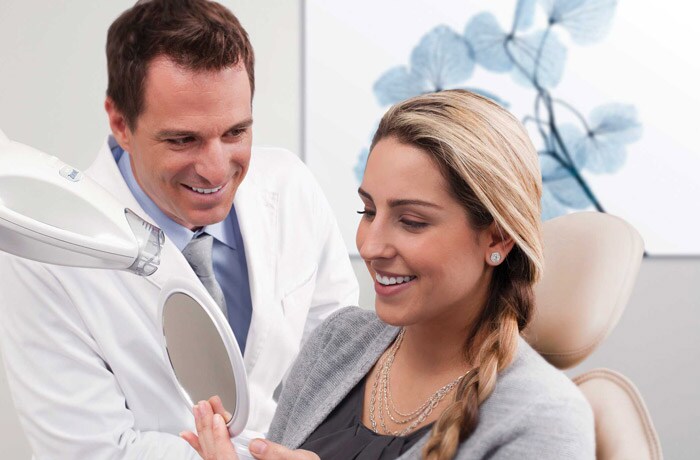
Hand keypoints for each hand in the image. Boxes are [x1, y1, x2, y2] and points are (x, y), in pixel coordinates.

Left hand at [181, 397, 318, 459]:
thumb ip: (277, 454)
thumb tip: (257, 445)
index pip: (227, 459)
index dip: (220, 438)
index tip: (217, 418)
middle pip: (216, 456)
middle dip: (208, 429)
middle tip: (203, 407)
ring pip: (211, 456)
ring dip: (203, 433)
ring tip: (197, 413)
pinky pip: (213, 458)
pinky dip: (202, 445)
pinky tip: (191, 434)